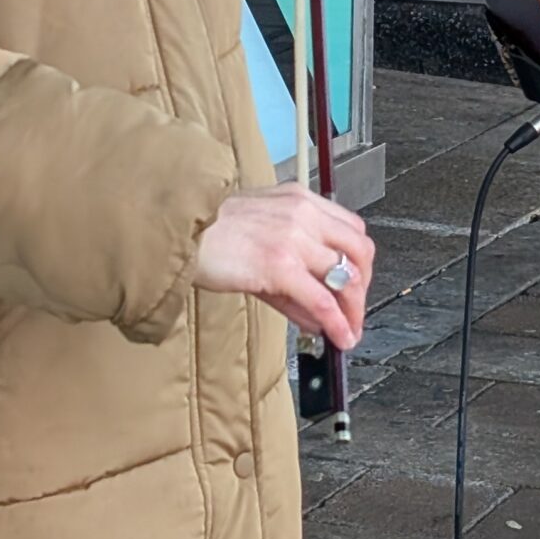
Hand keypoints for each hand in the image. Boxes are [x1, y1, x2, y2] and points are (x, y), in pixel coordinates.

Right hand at [192, 184, 374, 350]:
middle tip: (355, 313)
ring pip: (345, 276)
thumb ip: (293, 272)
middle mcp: (303, 214)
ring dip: (354, 309)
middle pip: (359, 251)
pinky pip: (322, 299)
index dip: (359, 263)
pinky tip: (339, 337)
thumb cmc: (209, 232)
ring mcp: (294, 238)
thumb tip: (319, 312)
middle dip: (363, 287)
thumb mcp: (260, 239)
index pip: (351, 229)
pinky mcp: (280, 265)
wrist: (176, 229)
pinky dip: (337, 322)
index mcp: (299, 201)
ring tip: (349, 331)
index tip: (354, 287)